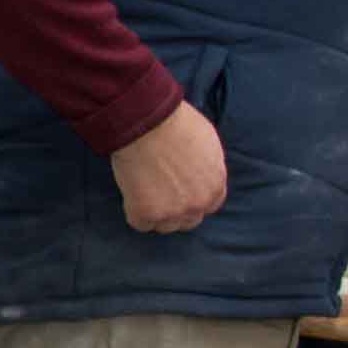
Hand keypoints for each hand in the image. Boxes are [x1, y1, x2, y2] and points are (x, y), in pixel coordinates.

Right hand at [112, 102, 230, 233]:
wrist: (147, 121)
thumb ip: (208, 166)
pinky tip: (131, 191)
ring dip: (155, 212)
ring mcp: (173, 212)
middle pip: (188, 221)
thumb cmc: (175, 122)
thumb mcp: (208, 142)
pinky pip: (140, 224)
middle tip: (159, 190)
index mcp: (216, 186)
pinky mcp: (148, 214)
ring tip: (143, 189)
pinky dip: (134, 210)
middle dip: (176, 209)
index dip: (192, 197)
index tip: (179, 189)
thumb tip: (200, 174)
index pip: (209, 206)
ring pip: (165, 226)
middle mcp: (199, 203)